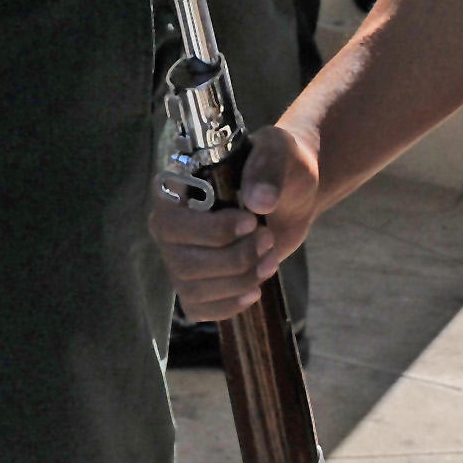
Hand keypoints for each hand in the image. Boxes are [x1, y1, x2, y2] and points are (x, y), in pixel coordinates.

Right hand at [152, 122, 322, 317]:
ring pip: (193, 289)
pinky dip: (229, 304)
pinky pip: (198, 308)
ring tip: (269, 259)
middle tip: (267, 238)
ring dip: (239, 280)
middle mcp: (169, 225)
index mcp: (176, 188)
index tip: (251, 221)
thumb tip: (259, 201)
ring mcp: (180, 257)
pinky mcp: (197, 282)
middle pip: (184, 262)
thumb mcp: (280, 153)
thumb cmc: (279, 167)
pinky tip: (254, 289)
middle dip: (234, 258)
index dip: (209, 230)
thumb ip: (268, 168)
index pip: (169, 219)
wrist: (293, 196)